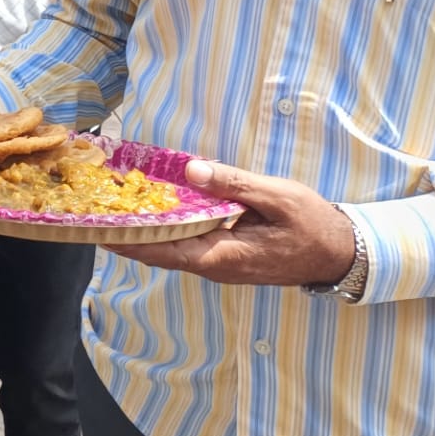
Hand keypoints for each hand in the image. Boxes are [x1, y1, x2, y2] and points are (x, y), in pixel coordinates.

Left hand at [104, 161, 356, 286]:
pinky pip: (186, 242)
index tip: (98, 229)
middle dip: (127, 232)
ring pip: (171, 247)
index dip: (130, 240)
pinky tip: (152, 206)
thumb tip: (192, 171)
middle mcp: (214, 264)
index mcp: (223, 256)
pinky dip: (165, 226)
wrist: (341, 253)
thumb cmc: (312, 225)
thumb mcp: (277, 197)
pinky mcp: (224, 253)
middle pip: (160, 251)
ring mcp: (219, 262)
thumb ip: (234, 184)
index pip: (166, 251)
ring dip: (143, 229)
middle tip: (93, 208)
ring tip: (111, 204)